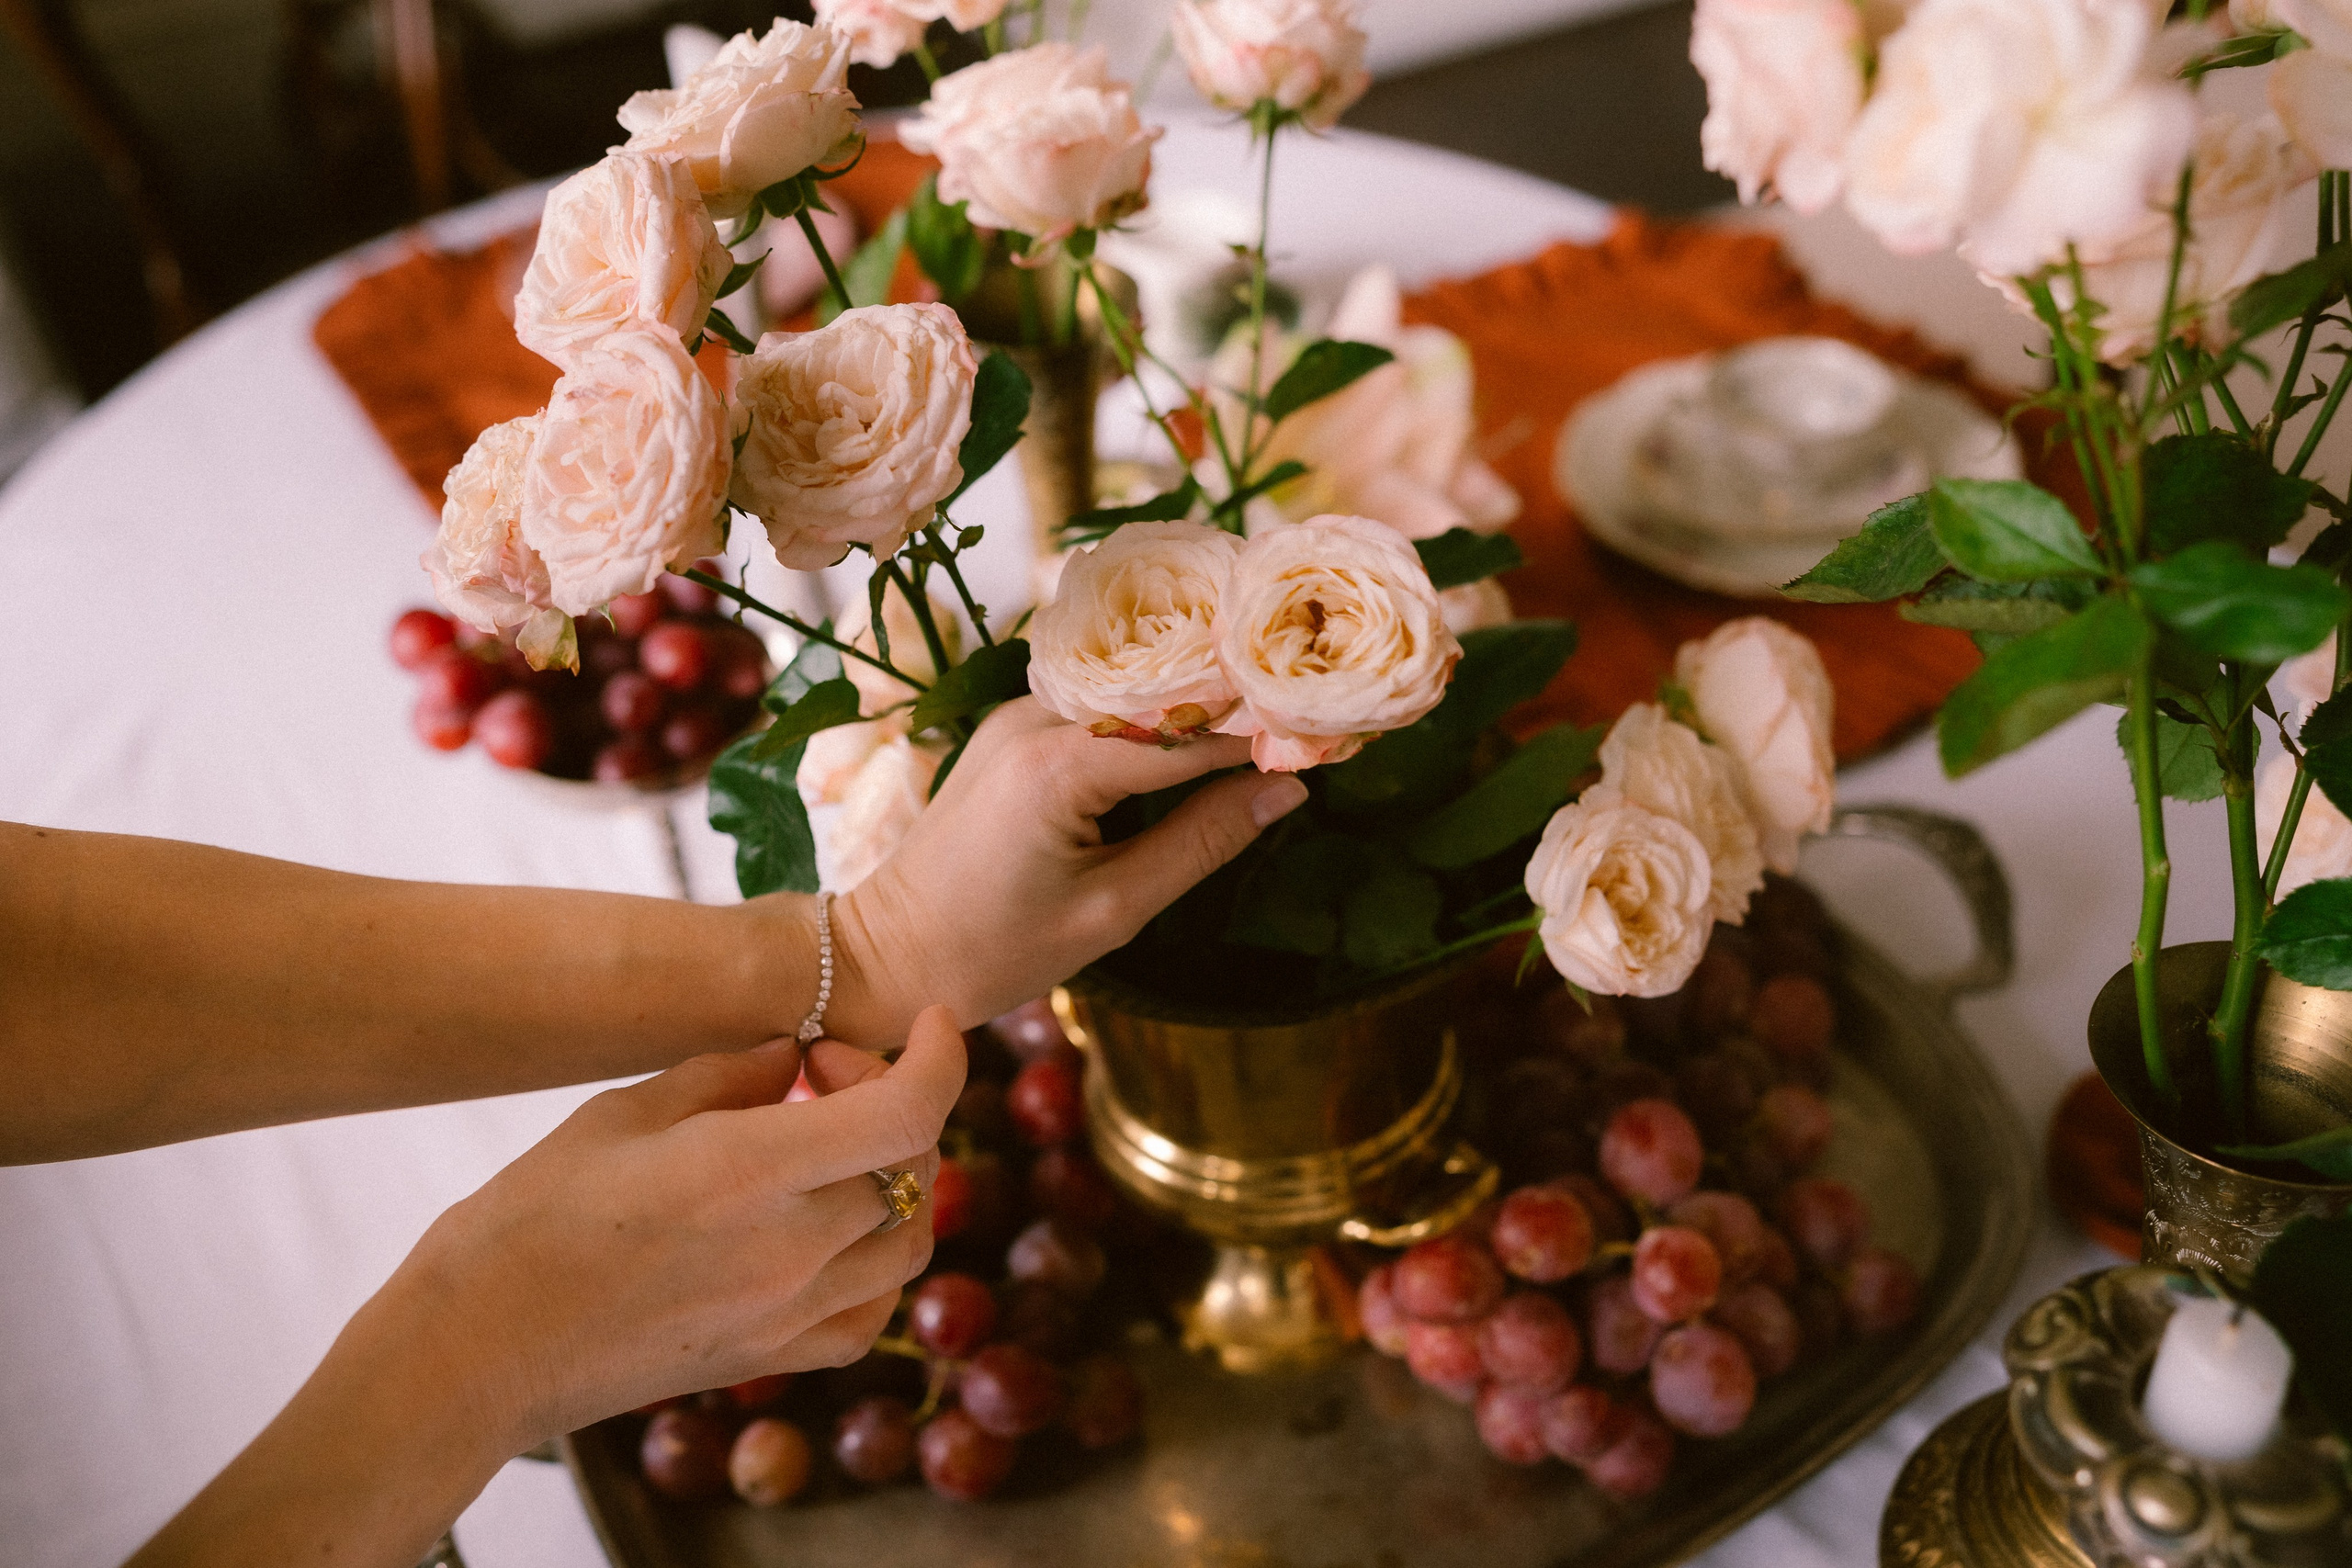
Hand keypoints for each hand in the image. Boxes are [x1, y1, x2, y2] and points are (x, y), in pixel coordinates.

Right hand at [368, 1006, 966, 1447]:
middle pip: (913, 1163)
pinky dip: (877, 1260)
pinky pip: (872, 1310)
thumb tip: (800, 1050)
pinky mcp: (775, 1360)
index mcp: (747, 1172)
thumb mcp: (625, 1114)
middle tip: (823, 1076)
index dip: (941, 1056)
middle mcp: (788, 1249)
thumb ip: (730, 1074)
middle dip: (895, 1099)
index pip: (905, 1111)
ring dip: (897, 1177)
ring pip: (909, 1239)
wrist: (476, 1348)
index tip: (931, 1022)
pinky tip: (829, 1227)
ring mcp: (788, 1315)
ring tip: (828, 1147)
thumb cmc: (530, 1216)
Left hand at [831, 698, 1309, 1040]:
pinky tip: (1203, 727)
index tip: (1334, 728)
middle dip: (1237, 695)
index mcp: (1058, 764)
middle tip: (1313, 703)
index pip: (1191, 731)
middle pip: (1161, 686)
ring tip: (1272, 711)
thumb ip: (1202, 841)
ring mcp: (1017, 716)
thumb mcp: (1113, 910)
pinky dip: (1155, 714)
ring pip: (1132, 686)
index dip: (1266, 730)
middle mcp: (1034, 718)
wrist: (885, 955)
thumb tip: (1287, 790)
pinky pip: (1100, 703)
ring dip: (1198, 699)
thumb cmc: (992, 952)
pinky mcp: (1012, 728)